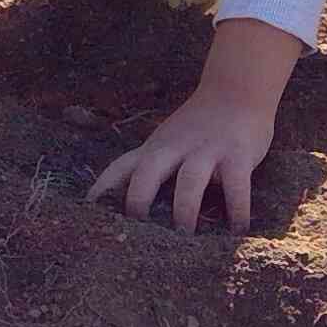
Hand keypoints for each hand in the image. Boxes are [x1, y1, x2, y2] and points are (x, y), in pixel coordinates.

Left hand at [89, 81, 274, 235]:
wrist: (237, 89)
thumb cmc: (199, 124)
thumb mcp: (167, 140)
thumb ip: (152, 166)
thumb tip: (134, 208)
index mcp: (155, 147)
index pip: (121, 167)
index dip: (103, 189)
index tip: (89, 214)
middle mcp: (176, 147)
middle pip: (148, 171)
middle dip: (139, 199)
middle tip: (137, 233)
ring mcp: (206, 150)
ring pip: (189, 179)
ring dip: (184, 208)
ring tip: (184, 237)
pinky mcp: (237, 154)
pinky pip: (236, 185)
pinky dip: (237, 209)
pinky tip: (237, 231)